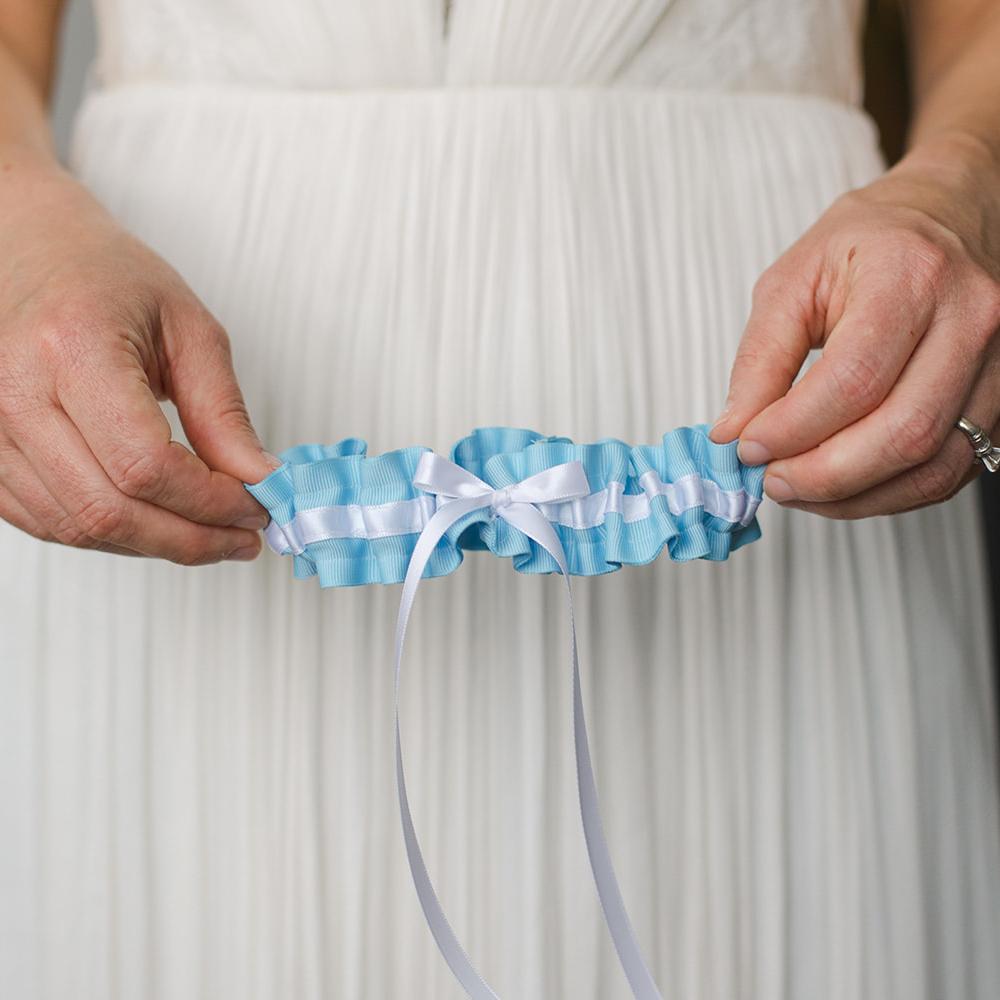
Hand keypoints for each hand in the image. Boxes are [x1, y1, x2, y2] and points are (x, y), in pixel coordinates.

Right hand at [0, 152, 277, 561]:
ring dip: (156, 545)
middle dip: (191, 539)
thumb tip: (259, 481)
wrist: (30, 253)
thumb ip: (223, 413)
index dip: (209, 502)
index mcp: (72, 348)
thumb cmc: (106, 278)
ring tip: (211, 535)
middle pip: (109, 510)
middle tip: (242, 537)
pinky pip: (49, 523)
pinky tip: (158, 523)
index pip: (145, 465)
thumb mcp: (189, 330)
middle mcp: (16, 393)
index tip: (256, 507)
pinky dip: (114, 535)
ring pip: (78, 528)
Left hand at [709, 139, 999, 517]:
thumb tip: (734, 430)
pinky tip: (842, 484)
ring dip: (853, 495)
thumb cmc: (869, 244)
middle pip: (902, 433)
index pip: (854, 379)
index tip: (748, 445)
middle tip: (772, 479)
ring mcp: (996, 366)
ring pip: (930, 466)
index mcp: (910, 277)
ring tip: (799, 485)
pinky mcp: (999, 402)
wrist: (947, 216)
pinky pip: (948, 473)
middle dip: (823, 475)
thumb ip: (759, 359)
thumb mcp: (792, 280)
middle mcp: (969, 322)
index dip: (793, 428)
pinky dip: (886, 494)